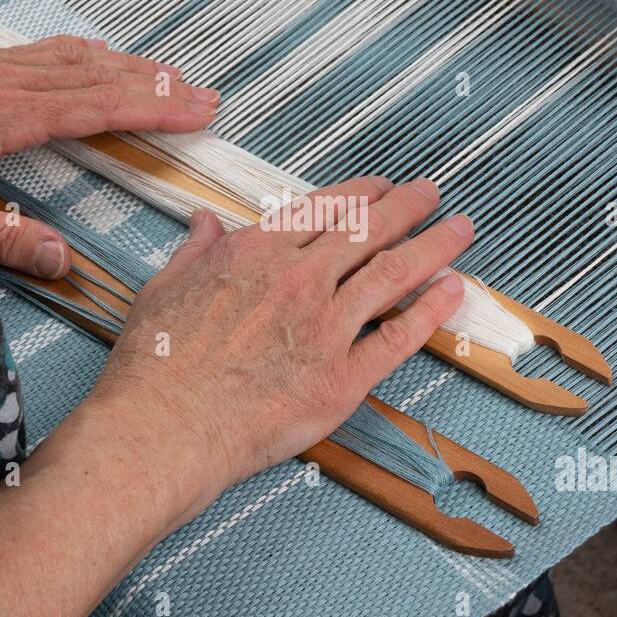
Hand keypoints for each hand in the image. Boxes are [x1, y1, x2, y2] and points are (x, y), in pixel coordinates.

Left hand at [0, 35, 218, 277]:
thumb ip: (3, 239)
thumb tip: (63, 258)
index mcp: (3, 118)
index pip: (97, 107)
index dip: (153, 107)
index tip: (197, 111)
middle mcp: (1, 81)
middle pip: (98, 74)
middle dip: (157, 84)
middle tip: (205, 96)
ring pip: (75, 56)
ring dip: (128, 66)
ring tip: (171, 78)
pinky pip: (43, 50)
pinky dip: (85, 55)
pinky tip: (100, 58)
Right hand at [90, 176, 473, 512]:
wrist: (164, 429)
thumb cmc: (156, 365)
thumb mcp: (164, 287)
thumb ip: (195, 251)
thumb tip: (205, 222)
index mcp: (257, 252)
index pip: (324, 208)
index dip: (361, 193)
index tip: (382, 187)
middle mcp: (298, 280)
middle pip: (368, 231)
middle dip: (407, 206)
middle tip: (431, 194)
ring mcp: (326, 328)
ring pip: (393, 273)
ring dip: (434, 245)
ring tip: (460, 229)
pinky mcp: (342, 379)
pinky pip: (399, 337)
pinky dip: (432, 311)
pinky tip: (453, 290)